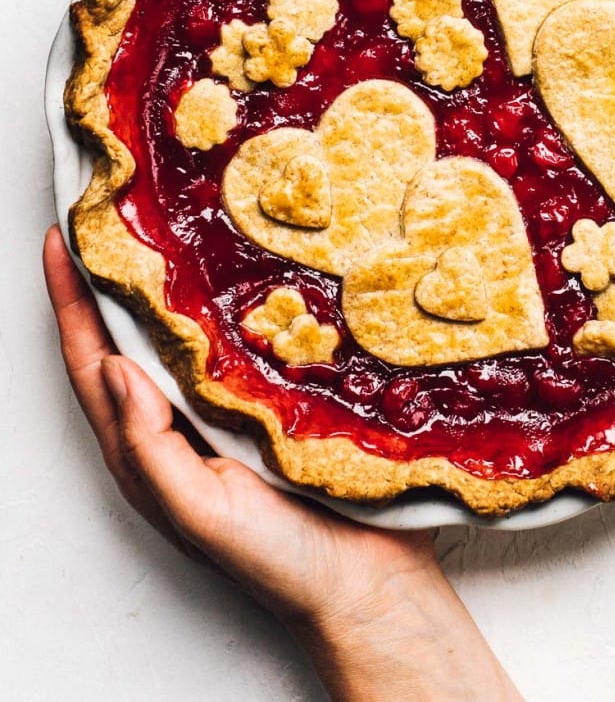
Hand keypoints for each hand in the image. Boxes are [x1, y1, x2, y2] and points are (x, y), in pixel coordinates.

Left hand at [43, 225, 521, 701]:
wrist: (369, 585)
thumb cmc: (281, 563)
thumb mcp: (202, 515)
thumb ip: (150, 452)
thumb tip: (114, 369)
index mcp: (151, 453)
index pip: (95, 365)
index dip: (71, 304)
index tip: (59, 239)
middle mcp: (184, 425)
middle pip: (134, 340)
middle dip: (114, 281)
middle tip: (116, 216)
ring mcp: (231, 412)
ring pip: (190, 336)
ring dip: (174, 285)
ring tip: (173, 229)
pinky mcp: (280, 403)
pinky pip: (247, 344)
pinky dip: (237, 307)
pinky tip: (250, 275)